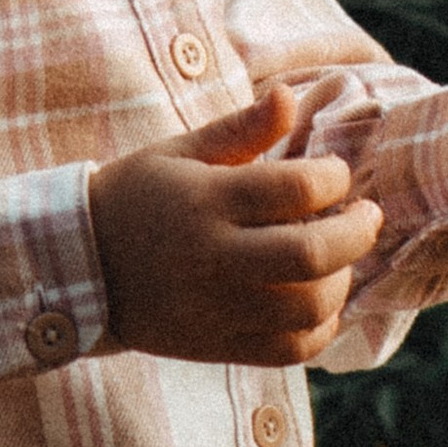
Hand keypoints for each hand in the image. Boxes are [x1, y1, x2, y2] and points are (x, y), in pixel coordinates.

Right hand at [92, 84, 385, 366]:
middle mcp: (213, 257)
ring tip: (341, 259)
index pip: (295, 188)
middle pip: (312, 255)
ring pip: (308, 308)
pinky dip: (320, 328)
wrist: (80, 266)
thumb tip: (290, 97)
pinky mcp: (217, 346)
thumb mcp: (179, 151)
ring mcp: (216, 308)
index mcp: (206, 199)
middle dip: (357, 231)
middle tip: (367, 215)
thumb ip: (240, 129)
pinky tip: (320, 302)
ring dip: (342, 280)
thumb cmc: (137, 196)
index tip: (335, 172)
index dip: (333, 176)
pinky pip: (289, 350)